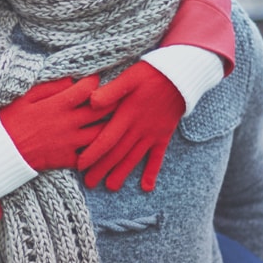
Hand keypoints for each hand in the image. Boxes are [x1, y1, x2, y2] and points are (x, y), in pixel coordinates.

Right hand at [0, 76, 103, 170]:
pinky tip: (100, 144)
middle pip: (100, 110)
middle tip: (115, 96)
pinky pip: (89, 156)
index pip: (86, 89)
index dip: (94, 81)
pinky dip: (96, 150)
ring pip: (101, 134)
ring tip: (113, 119)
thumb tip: (70, 80)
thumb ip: (49, 87)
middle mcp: (67, 123)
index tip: (96, 79)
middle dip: (111, 101)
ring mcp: (69, 143)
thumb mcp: (24, 97)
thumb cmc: (9, 121)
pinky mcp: (67, 160)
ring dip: (109, 125)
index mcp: (57, 105)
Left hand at [77, 62, 183, 191]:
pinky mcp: (163, 135)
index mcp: (127, 115)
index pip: (107, 139)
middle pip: (118, 153)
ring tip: (111, 187)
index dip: (93, 154)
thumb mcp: (129, 78)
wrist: (181, 76)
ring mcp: (152, 134)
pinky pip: (158, 157)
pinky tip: (147, 187)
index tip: (80, 166)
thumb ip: (111, 91)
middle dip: (103, 169)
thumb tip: (91, 101)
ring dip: (122, 173)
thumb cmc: (151, 74)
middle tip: (89, 184)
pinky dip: (152, 172)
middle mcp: (139, 128)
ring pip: (134, 158)